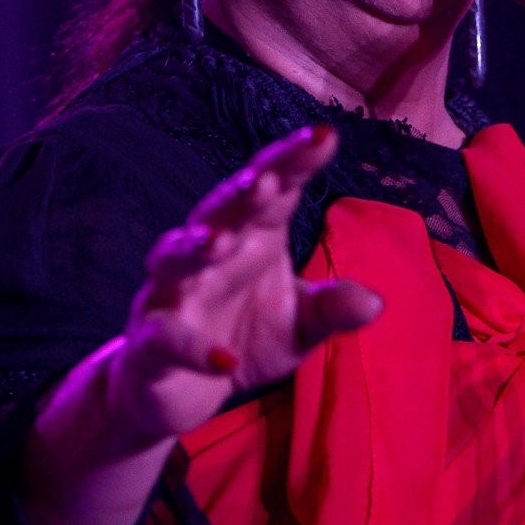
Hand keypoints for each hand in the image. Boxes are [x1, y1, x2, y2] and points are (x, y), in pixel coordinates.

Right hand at [103, 123, 382, 447]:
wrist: (179, 390)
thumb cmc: (243, 338)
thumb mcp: (299, 326)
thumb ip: (331, 309)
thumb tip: (375, 301)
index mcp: (253, 235)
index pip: (274, 189)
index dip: (294, 161)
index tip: (324, 135)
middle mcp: (209, 253)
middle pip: (222, 210)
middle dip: (242, 193)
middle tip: (267, 178)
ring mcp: (172, 292)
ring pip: (175, 257)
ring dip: (196, 246)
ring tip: (219, 242)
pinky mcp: (149, 341)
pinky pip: (165, 337)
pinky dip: (192, 346)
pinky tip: (223, 360)